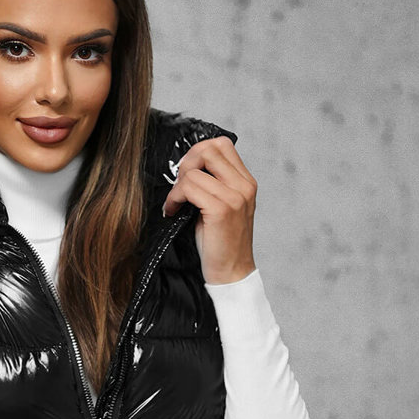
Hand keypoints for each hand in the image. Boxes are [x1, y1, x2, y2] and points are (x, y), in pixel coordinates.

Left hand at [161, 136, 256, 284]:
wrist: (232, 273)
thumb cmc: (221, 244)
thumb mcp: (223, 208)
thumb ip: (214, 185)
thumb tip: (187, 168)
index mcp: (246, 182)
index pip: (222, 145)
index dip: (197, 154)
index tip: (187, 175)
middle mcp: (244, 186)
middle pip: (209, 149)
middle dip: (186, 163)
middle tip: (178, 186)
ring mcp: (234, 196)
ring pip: (194, 170)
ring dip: (177, 186)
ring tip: (175, 203)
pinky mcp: (222, 209)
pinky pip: (189, 188)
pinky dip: (174, 198)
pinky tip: (173, 211)